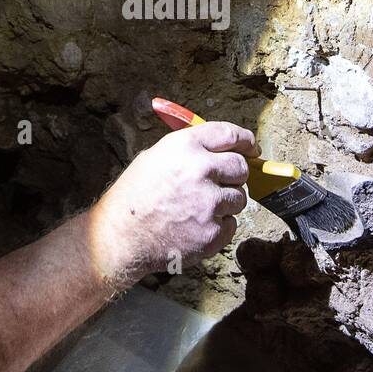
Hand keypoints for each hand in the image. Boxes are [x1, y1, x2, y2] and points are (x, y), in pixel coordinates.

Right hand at [89, 121, 258, 289]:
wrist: (120, 236)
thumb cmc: (135, 196)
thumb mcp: (155, 157)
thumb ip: (190, 149)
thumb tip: (221, 149)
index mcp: (186, 147)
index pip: (230, 134)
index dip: (245, 141)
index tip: (251, 147)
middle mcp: (201, 170)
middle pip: (241, 167)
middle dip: (234, 175)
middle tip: (219, 183)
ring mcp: (209, 203)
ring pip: (239, 198)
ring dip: (225, 203)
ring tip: (197, 209)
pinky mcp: (213, 232)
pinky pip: (231, 225)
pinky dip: (218, 227)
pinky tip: (195, 227)